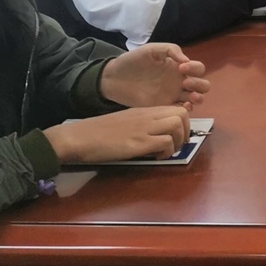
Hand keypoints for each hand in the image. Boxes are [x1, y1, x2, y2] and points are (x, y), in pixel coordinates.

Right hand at [45, 106, 191, 163]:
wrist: (79, 137)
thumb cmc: (97, 132)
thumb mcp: (124, 122)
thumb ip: (141, 124)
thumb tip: (158, 137)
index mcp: (143, 111)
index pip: (175, 108)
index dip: (182, 123)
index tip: (177, 136)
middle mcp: (146, 116)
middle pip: (181, 113)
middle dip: (186, 131)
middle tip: (176, 145)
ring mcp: (143, 128)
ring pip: (177, 124)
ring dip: (179, 141)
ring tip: (167, 152)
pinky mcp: (138, 143)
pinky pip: (166, 142)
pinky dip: (167, 152)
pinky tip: (157, 157)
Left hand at [100, 44, 209, 107]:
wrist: (114, 78)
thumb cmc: (133, 61)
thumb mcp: (151, 49)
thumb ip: (170, 50)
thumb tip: (186, 60)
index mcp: (178, 67)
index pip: (198, 68)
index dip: (195, 68)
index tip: (181, 68)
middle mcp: (179, 81)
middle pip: (203, 85)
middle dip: (199, 84)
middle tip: (185, 83)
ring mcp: (173, 95)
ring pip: (196, 99)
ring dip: (198, 98)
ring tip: (190, 98)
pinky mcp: (164, 107)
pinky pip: (181, 110)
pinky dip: (187, 109)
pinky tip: (182, 106)